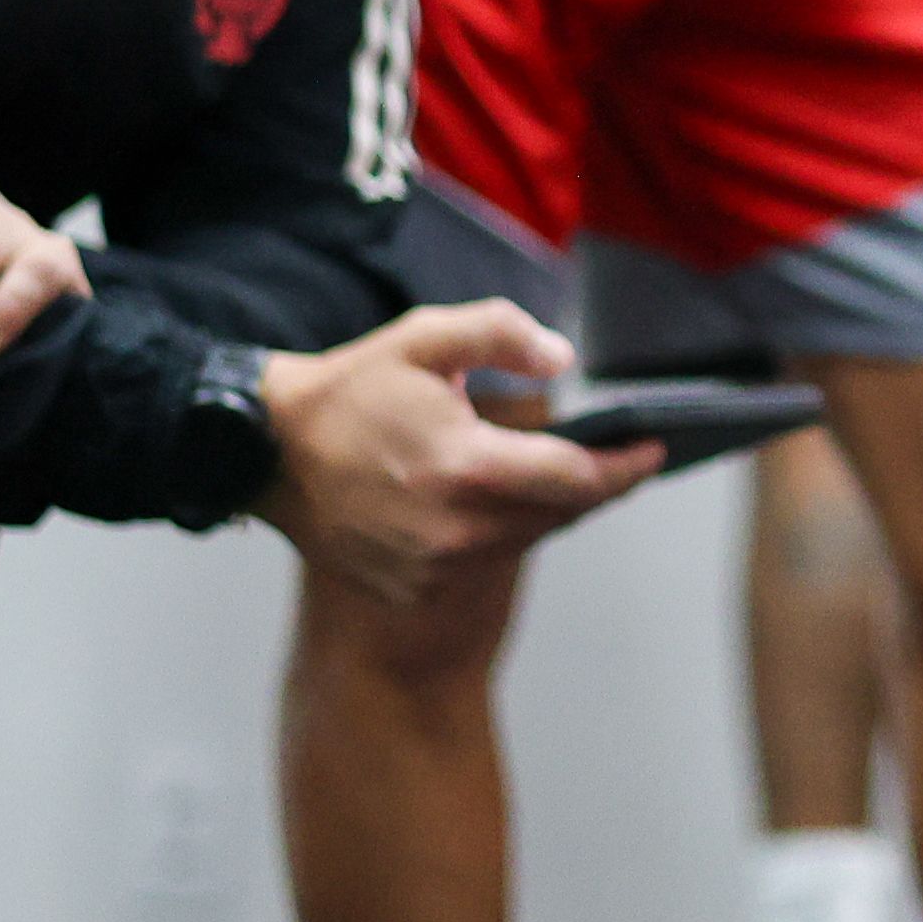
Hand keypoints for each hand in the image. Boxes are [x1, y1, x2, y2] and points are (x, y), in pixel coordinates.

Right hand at [258, 300, 655, 607]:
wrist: (265, 454)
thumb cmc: (348, 391)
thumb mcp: (422, 338)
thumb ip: (501, 336)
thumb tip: (565, 360)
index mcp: (467, 468)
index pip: (577, 478)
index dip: (627, 466)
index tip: (657, 447)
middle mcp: (457, 531)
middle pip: (559, 513)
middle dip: (595, 483)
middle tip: (618, 453)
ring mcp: (433, 567)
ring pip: (525, 538)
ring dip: (549, 506)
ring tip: (559, 468)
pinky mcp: (413, 586)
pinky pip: (484, 559)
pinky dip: (501, 530)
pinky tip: (498, 498)